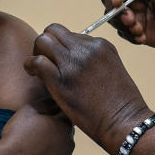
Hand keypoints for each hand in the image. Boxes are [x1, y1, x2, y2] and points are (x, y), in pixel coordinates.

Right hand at [0, 100, 74, 154]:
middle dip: (57, 134)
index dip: (54, 117)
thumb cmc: (16, 134)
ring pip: (64, 154)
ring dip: (56, 152)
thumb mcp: (28, 110)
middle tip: (38, 135)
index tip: (42, 120)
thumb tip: (56, 101)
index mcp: (64, 126)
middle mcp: (69, 144)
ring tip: (36, 152)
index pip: (66, 117)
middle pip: (67, 136)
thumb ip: (47, 103)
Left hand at [25, 25, 151, 151]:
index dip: (62, 49)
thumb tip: (69, 63)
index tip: (62, 64)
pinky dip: (30, 65)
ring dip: (36, 52)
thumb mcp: (111, 71)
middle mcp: (87, 49)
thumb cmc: (119, 106)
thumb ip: (92, 62)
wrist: (124, 123)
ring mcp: (74, 63)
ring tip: (38, 69)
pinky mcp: (62, 79)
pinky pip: (36, 61)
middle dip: (45, 44)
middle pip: (54, 31)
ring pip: (43, 41)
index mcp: (101, 45)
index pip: (71, 35)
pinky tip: (32, 74)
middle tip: (45, 62)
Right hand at [99, 0, 154, 57]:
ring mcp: (136, 12)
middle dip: (115, 9)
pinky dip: (129, 35)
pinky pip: (123, 32)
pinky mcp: (136, 29)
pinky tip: (143, 38)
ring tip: (139, 30)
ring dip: (122, 24)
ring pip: (114, 16)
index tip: (118, 2)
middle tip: (128, 19)